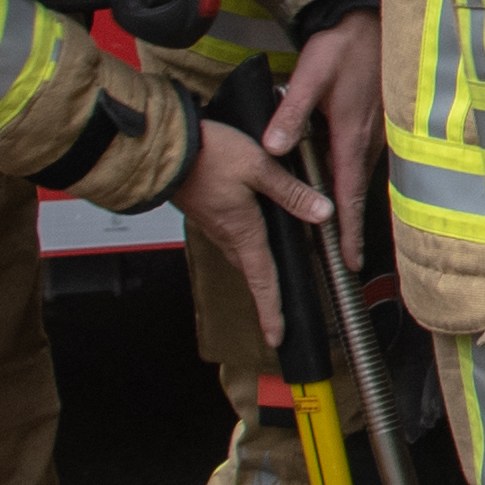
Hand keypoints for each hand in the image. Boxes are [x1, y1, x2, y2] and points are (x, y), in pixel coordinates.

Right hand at [175, 103, 329, 345]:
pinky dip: (244, 242)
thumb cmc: (206, 155)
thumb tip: (322, 212)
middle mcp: (226, 235)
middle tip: (277, 314)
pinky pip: (229, 235)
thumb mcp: (259, 167)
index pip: (263, 282)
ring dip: (256, 268)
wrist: (162, 148)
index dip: (271, 311)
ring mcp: (213, 225)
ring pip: (240, 253)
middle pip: (253, 271)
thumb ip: (291, 192)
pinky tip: (252, 230)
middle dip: (266, 293)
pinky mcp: (205, 212)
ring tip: (269, 276)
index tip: (277, 336)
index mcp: (243, 231)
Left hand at [267, 11, 382, 234]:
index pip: (349, 195)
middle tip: (341, 256)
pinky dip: (349, 177)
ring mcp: (374, 132)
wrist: (369, 20)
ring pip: (357, 176)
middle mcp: (368, 140)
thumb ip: (291, 113)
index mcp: (352, 136)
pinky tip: (336, 177)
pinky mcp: (373, 122)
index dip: (349, 230)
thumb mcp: (310, 76)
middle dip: (349, 226)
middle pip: (355, 192)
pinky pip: (361, 159)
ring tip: (337, 226)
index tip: (349, 260)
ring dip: (348, 202)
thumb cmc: (343, 46)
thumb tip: (274, 147)